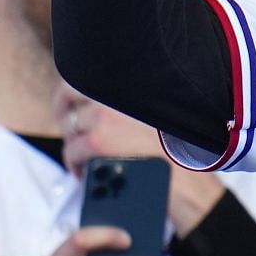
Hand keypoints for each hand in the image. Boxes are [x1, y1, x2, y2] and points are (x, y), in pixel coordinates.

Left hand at [55, 85, 223, 234]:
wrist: (191, 181)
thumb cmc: (183, 154)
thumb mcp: (162, 116)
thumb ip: (133, 106)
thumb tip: (101, 106)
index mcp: (134, 83)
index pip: (89, 74)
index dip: (74, 91)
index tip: (71, 103)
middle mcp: (119, 92)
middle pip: (70, 94)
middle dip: (65, 113)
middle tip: (69, 131)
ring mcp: (106, 115)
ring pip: (70, 125)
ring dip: (72, 141)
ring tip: (81, 159)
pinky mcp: (97, 141)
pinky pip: (71, 150)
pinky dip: (74, 163)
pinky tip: (83, 172)